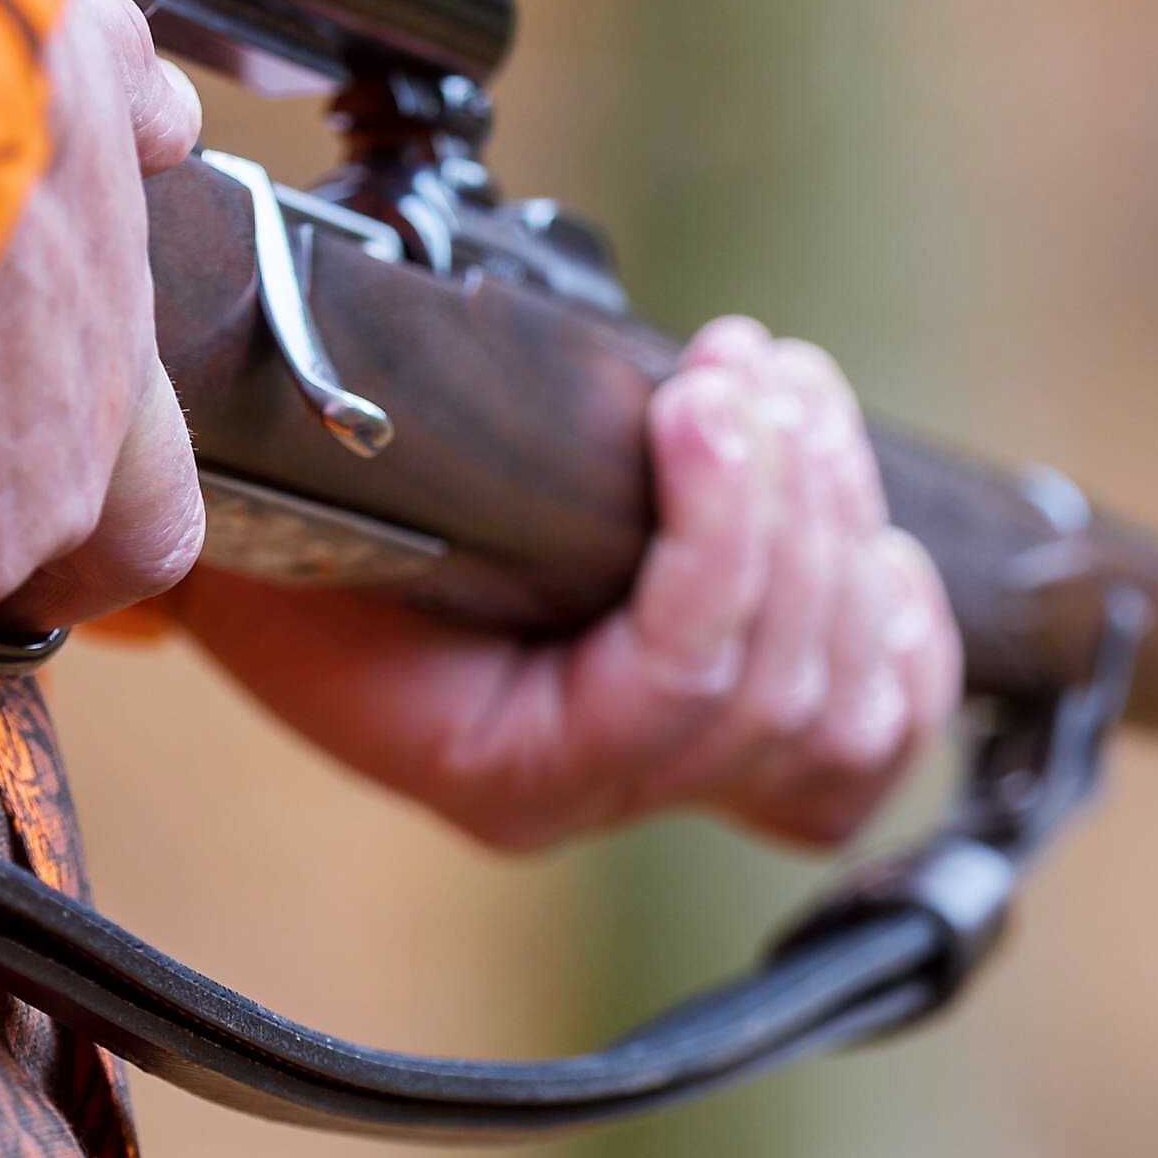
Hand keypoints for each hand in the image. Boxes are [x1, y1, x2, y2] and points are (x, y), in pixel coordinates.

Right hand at [168, 317, 963, 850]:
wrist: (257, 537)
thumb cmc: (281, 506)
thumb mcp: (313, 496)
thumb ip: (412, 477)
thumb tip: (465, 392)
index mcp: (499, 762)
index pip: (674, 685)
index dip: (725, 535)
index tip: (706, 392)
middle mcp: (595, 791)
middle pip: (778, 694)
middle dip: (793, 504)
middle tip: (751, 366)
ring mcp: (668, 768)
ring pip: (841, 710)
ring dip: (840, 526)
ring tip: (790, 395)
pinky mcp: (722, 720)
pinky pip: (863, 743)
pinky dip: (901, 640)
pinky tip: (876, 534)